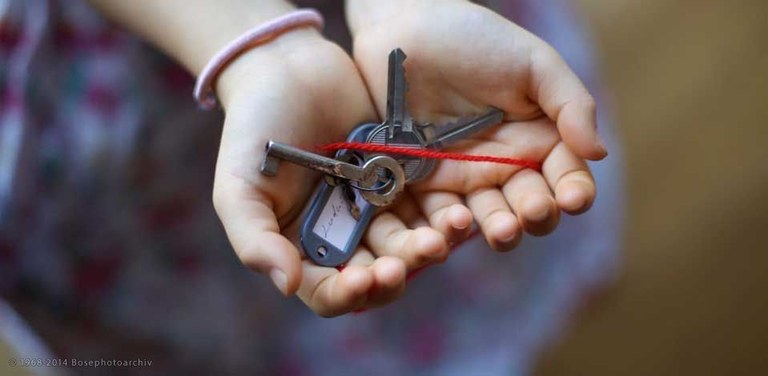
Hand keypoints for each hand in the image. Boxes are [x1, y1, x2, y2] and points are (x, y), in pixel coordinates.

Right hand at [212, 30, 449, 316]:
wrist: (288, 69)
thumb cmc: (253, 129)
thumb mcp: (238, 186)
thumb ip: (254, 239)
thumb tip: (286, 286)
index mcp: (301, 247)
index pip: (327, 291)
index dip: (346, 295)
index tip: (363, 280)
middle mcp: (342, 235)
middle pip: (375, 275)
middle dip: (395, 273)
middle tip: (412, 258)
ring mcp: (375, 207)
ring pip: (406, 245)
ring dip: (425, 248)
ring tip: (440, 238)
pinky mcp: (402, 179)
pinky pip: (426, 207)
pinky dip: (440, 216)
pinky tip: (455, 213)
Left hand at [347, 0, 604, 249]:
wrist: (401, 32)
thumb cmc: (473, 39)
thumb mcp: (532, 63)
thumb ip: (569, 103)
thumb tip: (599, 153)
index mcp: (540, 138)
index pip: (566, 176)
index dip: (573, 192)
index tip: (572, 199)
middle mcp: (507, 164)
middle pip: (531, 206)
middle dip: (536, 215)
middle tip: (531, 212)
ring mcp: (465, 177)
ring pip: (489, 218)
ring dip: (500, 229)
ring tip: (502, 230)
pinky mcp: (426, 183)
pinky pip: (440, 213)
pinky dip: (449, 225)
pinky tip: (456, 222)